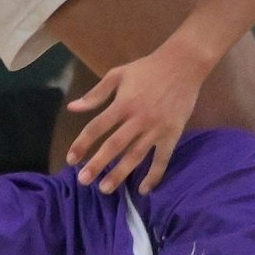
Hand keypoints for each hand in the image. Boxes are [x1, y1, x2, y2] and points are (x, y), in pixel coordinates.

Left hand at [65, 43, 212, 192]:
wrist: (183, 65)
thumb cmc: (147, 69)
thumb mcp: (118, 74)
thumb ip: (96, 93)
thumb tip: (72, 108)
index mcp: (123, 103)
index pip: (97, 127)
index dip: (82, 143)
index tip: (71, 159)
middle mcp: (138, 119)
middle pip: (114, 145)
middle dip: (97, 164)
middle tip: (83, 180)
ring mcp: (156, 129)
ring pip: (136, 156)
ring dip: (120, 174)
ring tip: (105, 189)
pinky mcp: (172, 135)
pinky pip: (162, 159)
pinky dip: (154, 176)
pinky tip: (144, 190)